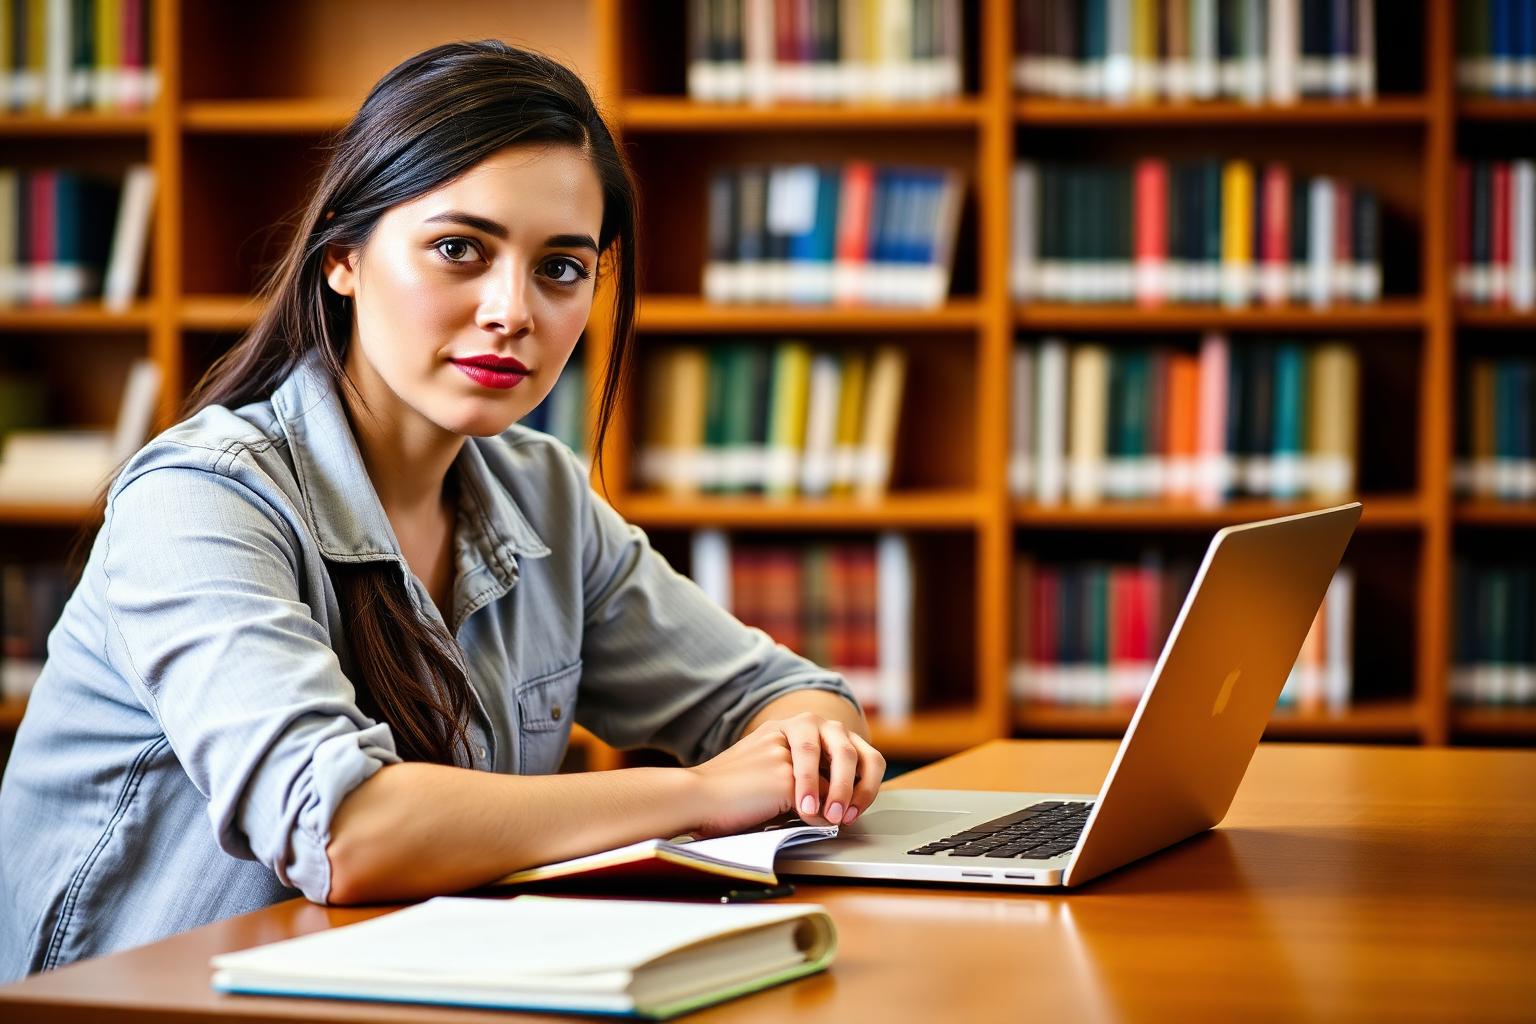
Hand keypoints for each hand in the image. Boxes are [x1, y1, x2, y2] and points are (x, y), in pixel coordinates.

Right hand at [686, 712, 885, 835]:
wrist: (694, 797)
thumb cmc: (726, 792)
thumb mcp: (768, 769)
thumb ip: (801, 773)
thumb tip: (837, 799)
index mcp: (789, 725)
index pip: (841, 741)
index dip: (856, 772)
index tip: (854, 799)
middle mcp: (793, 729)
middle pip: (847, 750)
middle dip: (860, 786)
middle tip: (852, 812)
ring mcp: (790, 751)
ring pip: (836, 777)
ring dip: (843, 802)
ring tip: (837, 819)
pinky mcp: (786, 775)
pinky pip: (820, 802)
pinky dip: (819, 818)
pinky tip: (808, 822)